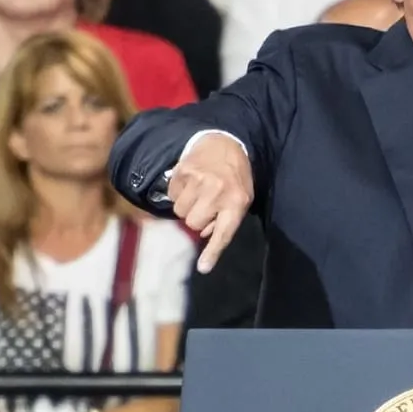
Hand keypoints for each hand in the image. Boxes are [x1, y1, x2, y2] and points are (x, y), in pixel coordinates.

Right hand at [168, 133, 252, 273]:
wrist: (224, 143)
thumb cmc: (234, 179)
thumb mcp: (241, 200)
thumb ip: (225, 221)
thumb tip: (202, 235)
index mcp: (237, 202)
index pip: (223, 233)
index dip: (212, 252)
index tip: (203, 267)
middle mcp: (218, 192)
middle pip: (193, 224)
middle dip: (197, 218)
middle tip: (206, 205)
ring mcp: (199, 180)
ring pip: (180, 211)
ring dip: (186, 206)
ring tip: (198, 192)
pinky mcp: (183, 171)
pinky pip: (172, 195)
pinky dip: (178, 193)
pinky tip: (190, 182)